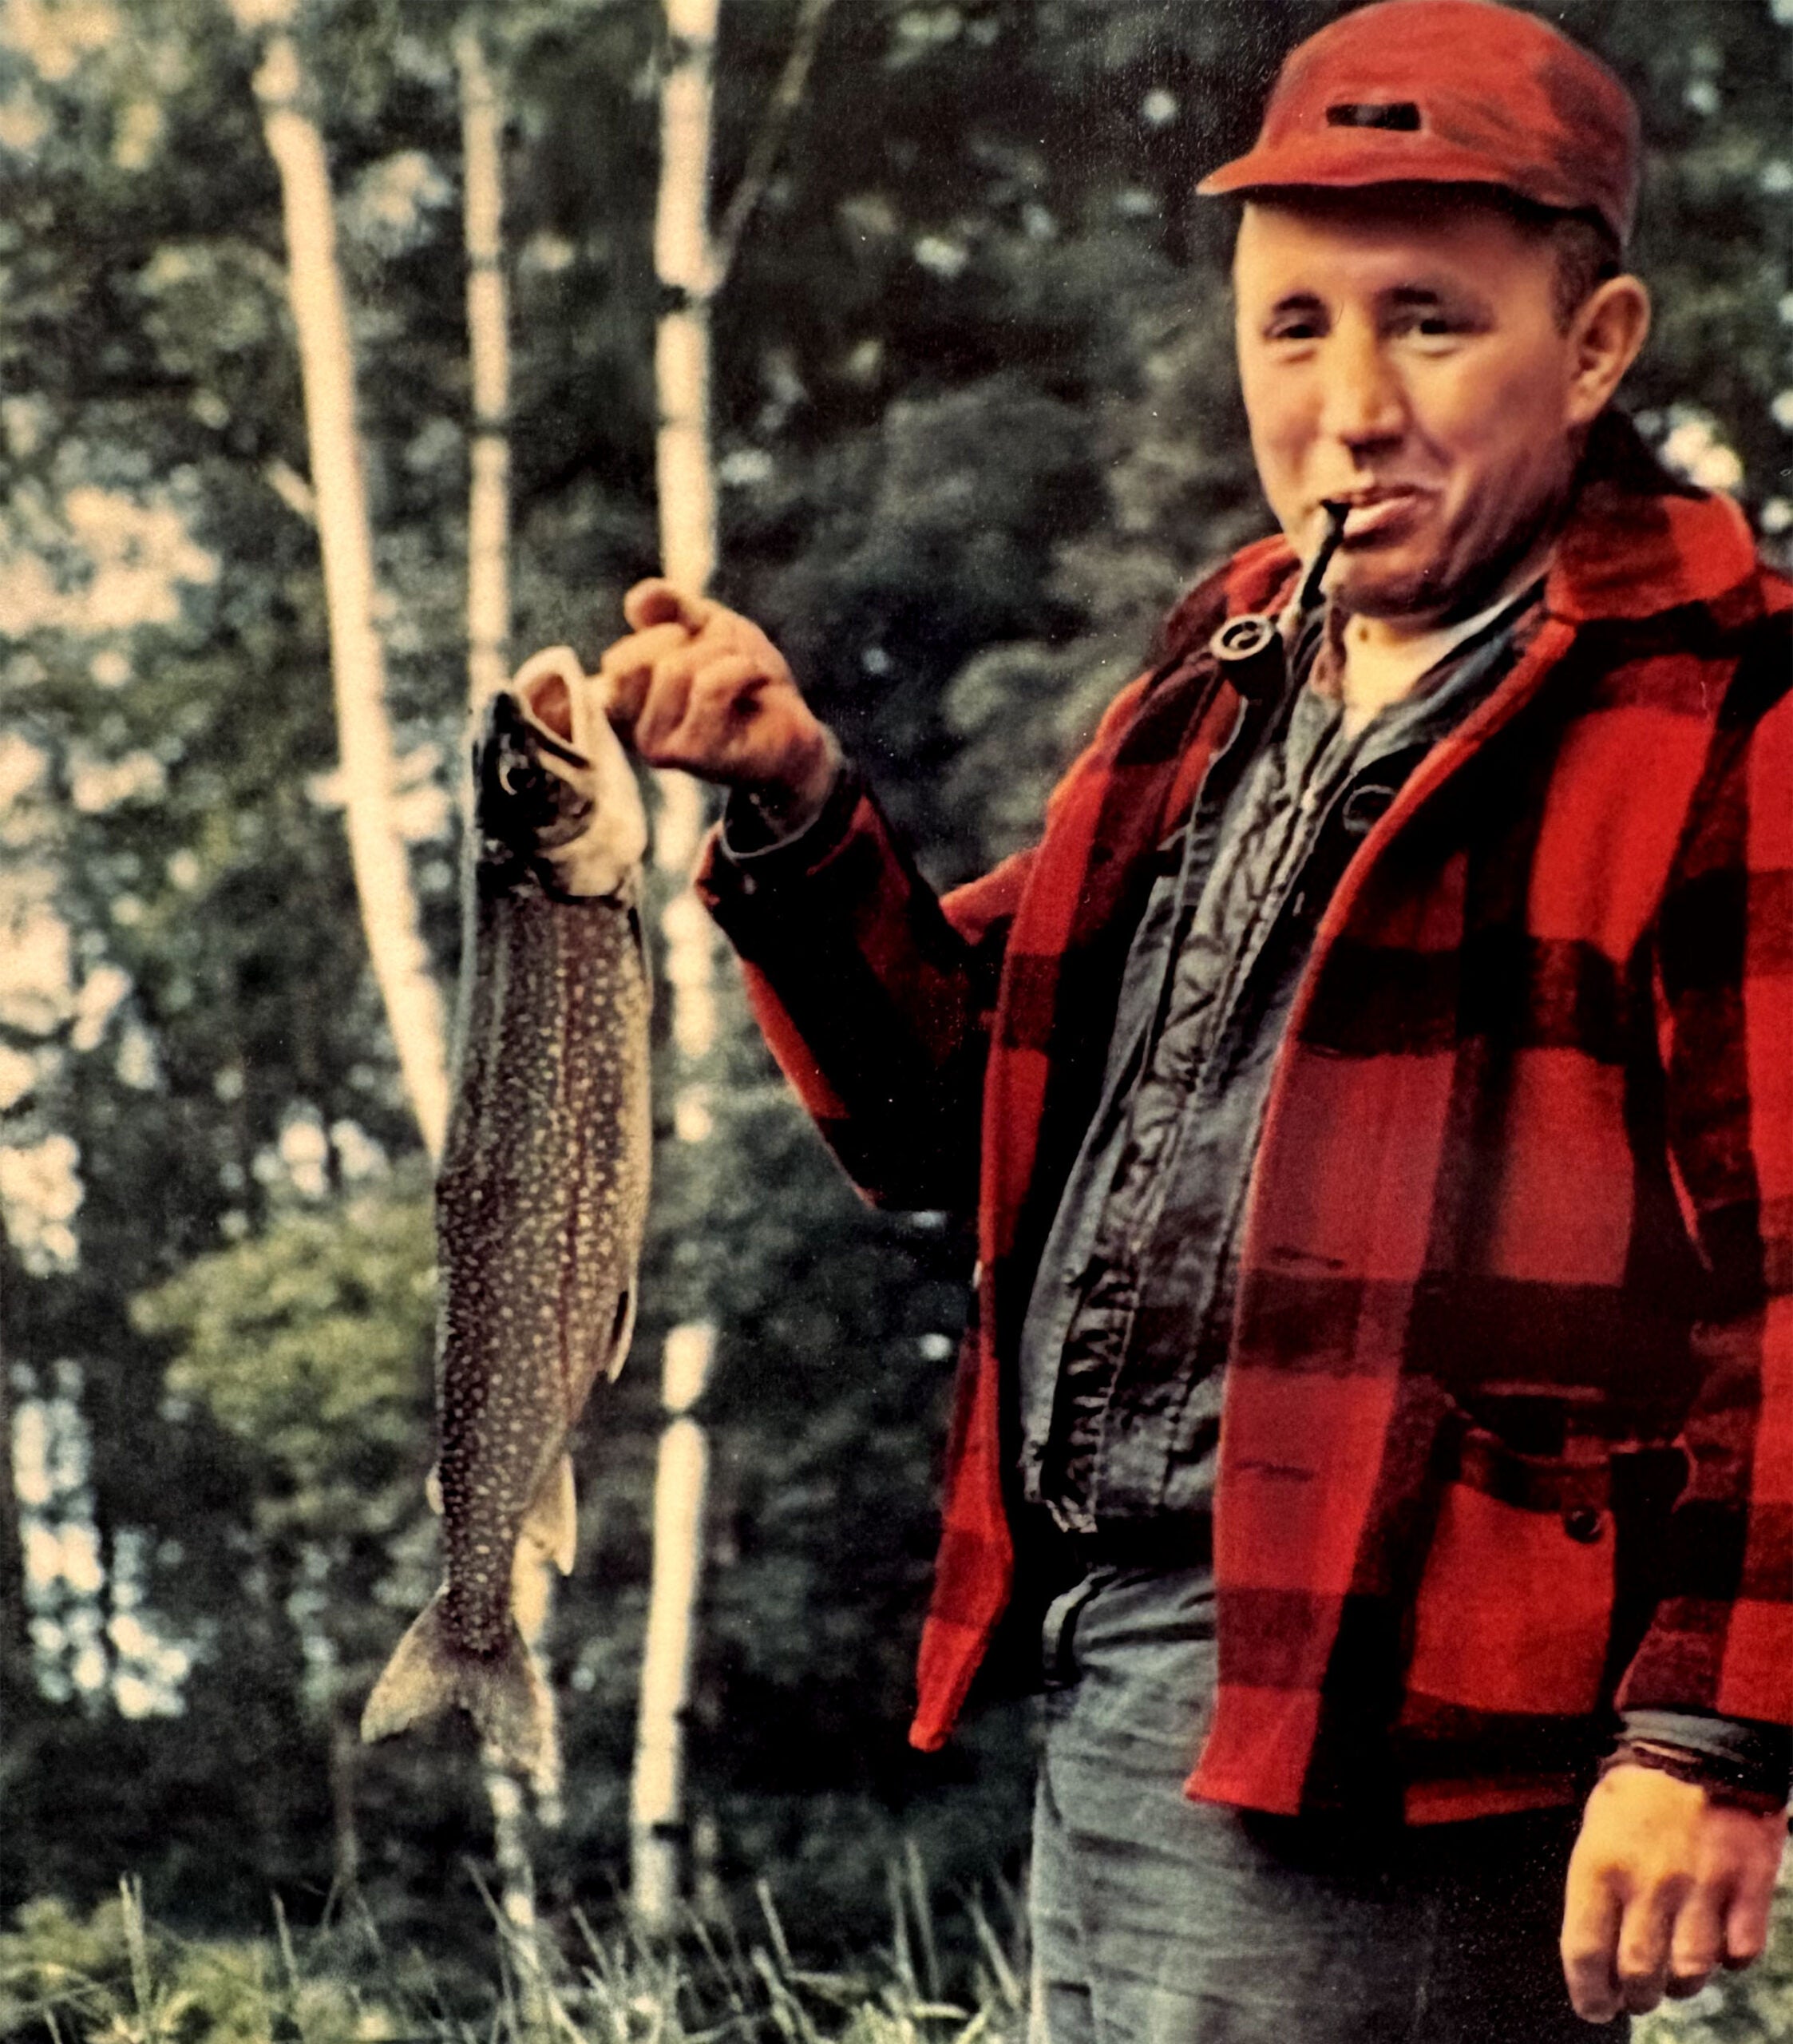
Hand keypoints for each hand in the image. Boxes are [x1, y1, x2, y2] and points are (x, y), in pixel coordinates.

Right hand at [598, 579, 836, 819]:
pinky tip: (759, 682)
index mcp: (629, 712)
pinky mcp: (698, 755)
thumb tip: (636, 600)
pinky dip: (744, 668)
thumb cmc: (745, 680)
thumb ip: (668, 608)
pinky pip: (710, 687)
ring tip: (747, 670)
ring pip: (676, 670)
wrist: (795, 729)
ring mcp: (664, 751)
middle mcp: (638, 737)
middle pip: (642, 662)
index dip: (660, 637)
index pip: (617, 662)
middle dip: (694, 641)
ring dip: (725, 653)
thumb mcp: (705, 628)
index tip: (696, 648)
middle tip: (728, 658)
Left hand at [1560, 1762, 1786, 2022]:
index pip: (1585, 1954)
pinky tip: (1718, 1939)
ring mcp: (1702, 1886)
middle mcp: (1649, 1883)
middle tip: (1637, 1993)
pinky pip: (1740, 1954)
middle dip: (1636, 1996)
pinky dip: (1729, 1958)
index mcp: (1600, 1866)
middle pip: (1639, 1975)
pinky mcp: (1748, 1886)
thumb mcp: (1597, 1832)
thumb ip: (1598, 1893)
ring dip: (1681, 1982)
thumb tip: (1599, 1959)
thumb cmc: (1637, 1791)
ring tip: (1675, 1969)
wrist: (1697, 1742)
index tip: (1594, 2007)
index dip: (1588, 1994)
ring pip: (1691, 1973)